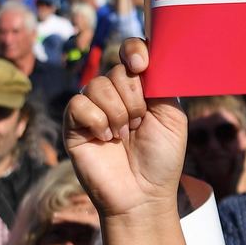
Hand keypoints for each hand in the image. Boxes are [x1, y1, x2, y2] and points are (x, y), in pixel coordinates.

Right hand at [62, 38, 185, 219]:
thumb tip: (146, 57)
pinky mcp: (73, 124)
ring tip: (123, 136)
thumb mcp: (172, 116)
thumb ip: (161, 82)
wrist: (143, 194)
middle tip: (139, 124)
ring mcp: (93, 107)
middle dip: (134, 98)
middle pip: (117, 70)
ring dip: (117, 113)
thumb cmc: (162, 159)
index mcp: (141, 88)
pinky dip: (97, 121)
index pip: (131, 50)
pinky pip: (79, 104)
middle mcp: (115, 93)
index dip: (134, 51)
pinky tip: (105, 139)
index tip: (141, 66)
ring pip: (97, 85)